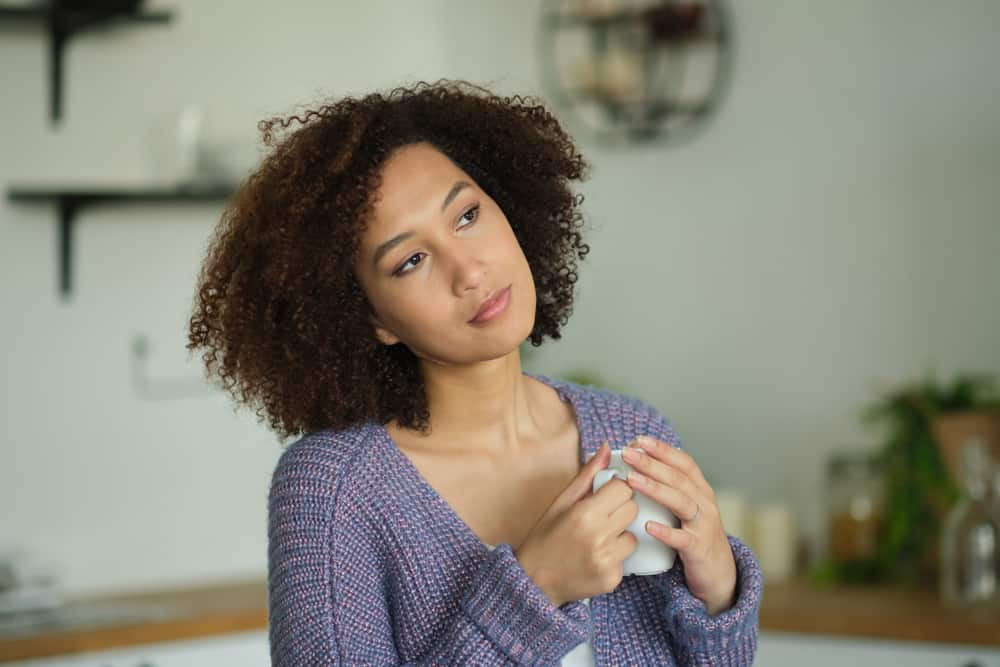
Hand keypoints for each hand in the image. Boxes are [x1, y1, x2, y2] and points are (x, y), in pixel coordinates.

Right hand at [515, 442, 639, 607]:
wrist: (534, 581)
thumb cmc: (545, 537)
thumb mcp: (561, 502)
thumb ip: (587, 475)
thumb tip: (605, 448)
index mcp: (585, 514)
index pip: (623, 489)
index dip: (614, 489)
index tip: (603, 495)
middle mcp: (599, 538)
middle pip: (633, 509)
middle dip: (620, 509)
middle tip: (600, 516)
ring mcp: (607, 561)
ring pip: (633, 535)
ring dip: (620, 534)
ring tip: (596, 540)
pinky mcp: (612, 579)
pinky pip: (626, 558)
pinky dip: (614, 556)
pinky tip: (594, 558)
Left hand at [621, 436, 736, 614]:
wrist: (719, 573)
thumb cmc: (694, 535)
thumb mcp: (686, 507)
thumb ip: (669, 488)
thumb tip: (638, 465)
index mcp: (700, 490)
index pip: (683, 462)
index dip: (662, 449)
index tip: (639, 440)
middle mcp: (704, 503)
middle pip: (678, 478)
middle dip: (651, 463)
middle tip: (628, 453)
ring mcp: (703, 525)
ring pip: (681, 502)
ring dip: (655, 489)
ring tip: (631, 480)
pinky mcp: (699, 549)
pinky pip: (682, 539)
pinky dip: (666, 532)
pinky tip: (648, 526)